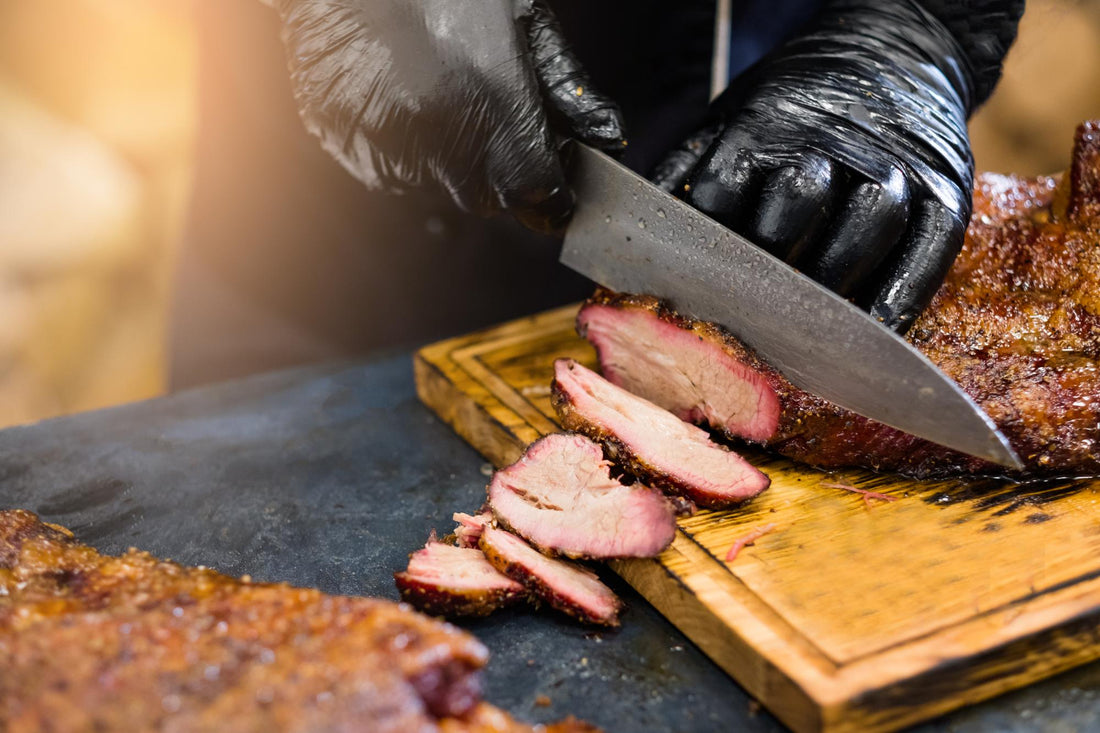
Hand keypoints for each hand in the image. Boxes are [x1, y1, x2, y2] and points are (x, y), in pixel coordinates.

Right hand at [274, 0, 624, 233]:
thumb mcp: (524, 18)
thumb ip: (568, 86)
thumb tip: (606, 136)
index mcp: (496, 102)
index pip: (537, 194)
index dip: (550, 196)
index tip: (553, 189)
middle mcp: (444, 134)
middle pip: (490, 198)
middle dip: (502, 172)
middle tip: (490, 117)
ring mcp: (393, 145)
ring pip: (441, 186)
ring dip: (453, 158)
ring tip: (441, 92)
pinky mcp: (352, 145)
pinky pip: (395, 172)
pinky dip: (408, 149)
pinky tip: (404, 95)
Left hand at [653, 0, 981, 331]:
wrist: (895, 52)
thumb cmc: (797, 105)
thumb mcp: (731, 116)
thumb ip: (687, 168)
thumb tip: (633, 225)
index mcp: (768, 122)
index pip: (724, 191)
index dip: (704, 246)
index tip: (694, 289)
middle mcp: (835, 140)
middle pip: (794, 209)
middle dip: (764, 269)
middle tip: (749, 317)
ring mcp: (897, 164)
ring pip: (865, 226)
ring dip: (833, 287)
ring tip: (807, 332)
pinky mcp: (948, 191)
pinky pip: (928, 251)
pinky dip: (902, 297)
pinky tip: (874, 331)